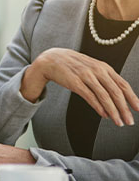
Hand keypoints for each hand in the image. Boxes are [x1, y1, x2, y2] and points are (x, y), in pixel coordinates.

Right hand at [21, 48, 138, 125]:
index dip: (132, 98)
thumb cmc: (72, 65)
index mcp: (104, 67)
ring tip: (118, 121)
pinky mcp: (75, 82)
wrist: (51, 59)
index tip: (138, 109)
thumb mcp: (92, 67)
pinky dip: (99, 107)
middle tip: (129, 121)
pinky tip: (104, 114)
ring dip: (114, 111)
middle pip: (116, 92)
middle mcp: (97, 70)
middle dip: (125, 109)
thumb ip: (104, 79)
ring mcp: (86, 76)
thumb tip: (117, 97)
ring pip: (105, 96)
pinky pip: (90, 97)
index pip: (123, 84)